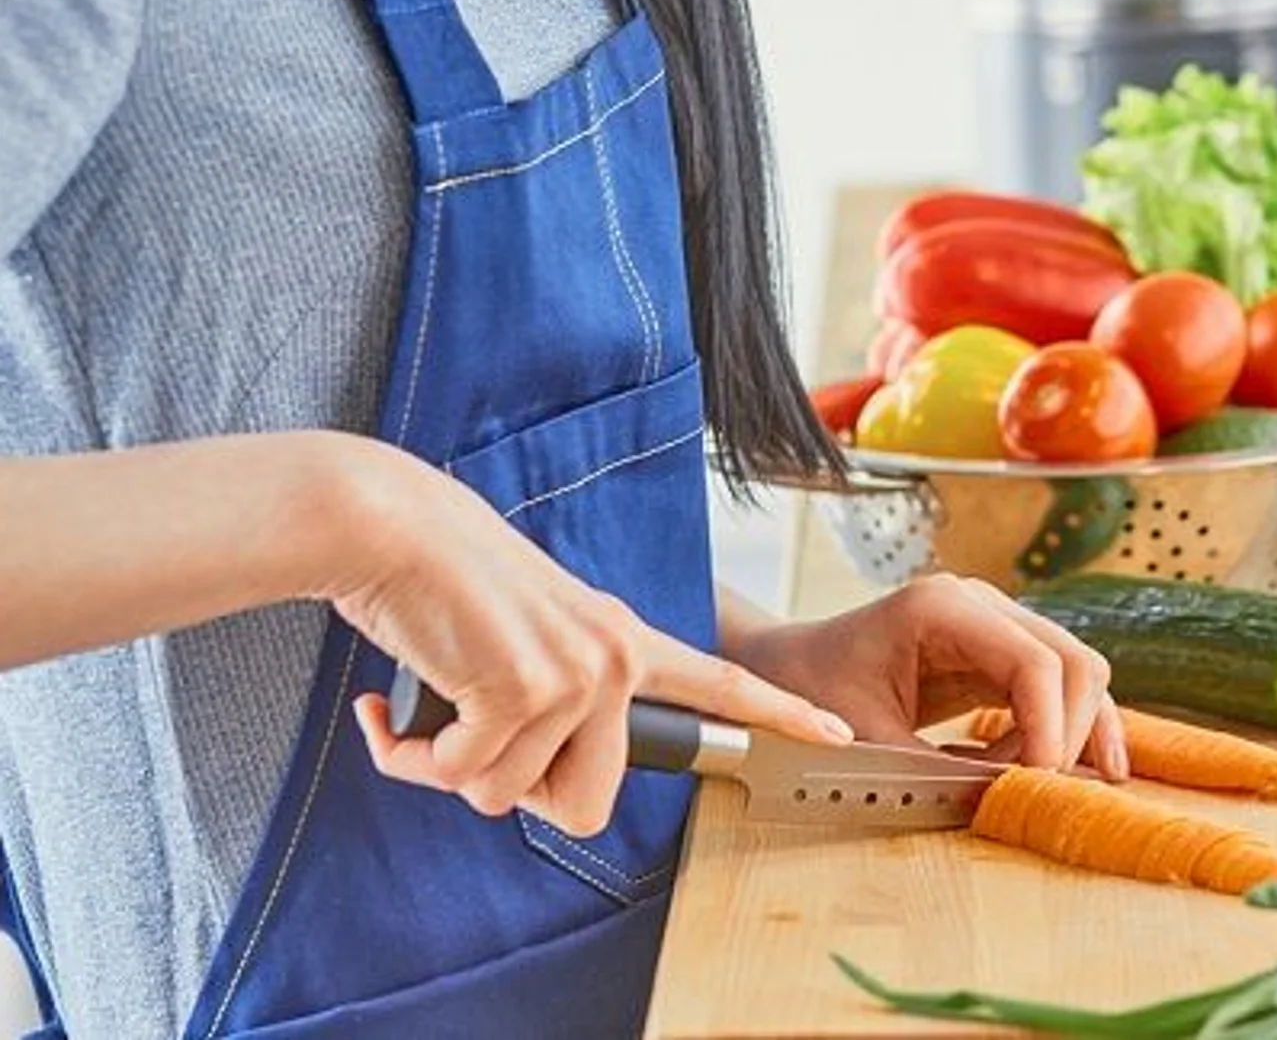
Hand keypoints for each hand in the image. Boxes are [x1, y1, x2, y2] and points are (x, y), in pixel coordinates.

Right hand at [324, 438, 853, 835]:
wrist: (386, 526)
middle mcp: (613, 657)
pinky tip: (394, 705)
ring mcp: (576, 674)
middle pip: (587, 805)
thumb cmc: (438, 583)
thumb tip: (518, 775)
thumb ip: (551, 695)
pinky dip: (411, 755)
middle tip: (470, 741)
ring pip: (508, 795)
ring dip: (448, 765)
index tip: (835, 733)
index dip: (778, 713)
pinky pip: (461, 776)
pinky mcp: (525, 688)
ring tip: (428, 704)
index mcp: (620, 639)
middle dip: (514, 793)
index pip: (719, 681)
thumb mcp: (523, 637)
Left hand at [722, 575, 1128, 779]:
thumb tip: (1003, 798)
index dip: (1050, 724)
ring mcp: (994, 625)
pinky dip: (1064, 728)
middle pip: (1072, 659)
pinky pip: (1054, 688)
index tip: (1040, 779)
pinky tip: (1060, 770)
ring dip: (1077, 730)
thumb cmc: (812, 688)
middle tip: (1045, 789)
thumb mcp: (862, 735)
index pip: (1033, 660)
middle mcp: (979, 604)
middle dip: (1072, 728)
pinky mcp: (997, 654)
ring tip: (1054, 786)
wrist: (786, 667)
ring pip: (1076, 672)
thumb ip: (930, 768)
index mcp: (942, 607)